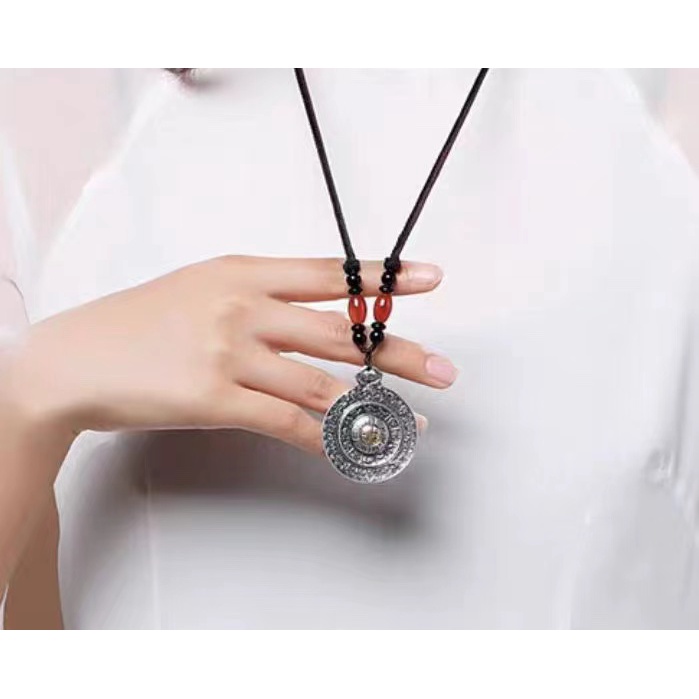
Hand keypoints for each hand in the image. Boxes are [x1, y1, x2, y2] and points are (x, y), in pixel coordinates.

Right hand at [6, 256, 453, 454]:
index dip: (382, 279)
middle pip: (338, 332)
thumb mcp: (203, 287)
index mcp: (243, 273)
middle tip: (444, 369)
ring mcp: (230, 354)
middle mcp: (243, 309)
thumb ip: (259, 297)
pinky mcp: (216, 400)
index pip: (328, 275)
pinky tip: (351, 447)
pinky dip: (324, 438)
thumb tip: (317, 319)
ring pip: (320, 382)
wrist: (80, 358)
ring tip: (414, 419)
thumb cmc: (142, 320)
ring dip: (372, 405)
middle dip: (397, 352)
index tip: (429, 278)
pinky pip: (285, 422)